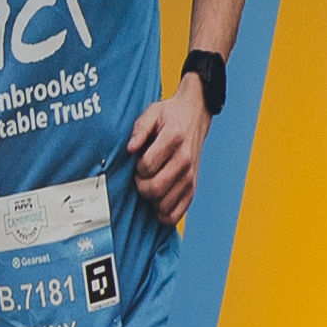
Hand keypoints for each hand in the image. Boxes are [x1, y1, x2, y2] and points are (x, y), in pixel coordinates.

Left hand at [124, 79, 207, 223]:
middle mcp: (184, 159)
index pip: (147, 166)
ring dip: (150, 199)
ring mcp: (190, 175)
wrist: (196, 115)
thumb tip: (131, 148)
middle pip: (155, 188)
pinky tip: (157, 203)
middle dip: (140, 185)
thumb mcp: (152, 113)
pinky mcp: (193, 186)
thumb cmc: (170, 116)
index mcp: (174, 139)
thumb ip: (140, 128)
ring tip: (150, 185)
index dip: (137, 167)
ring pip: (165, 204)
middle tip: (140, 177)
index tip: (138, 162)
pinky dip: (165, 214)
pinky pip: (179, 212)